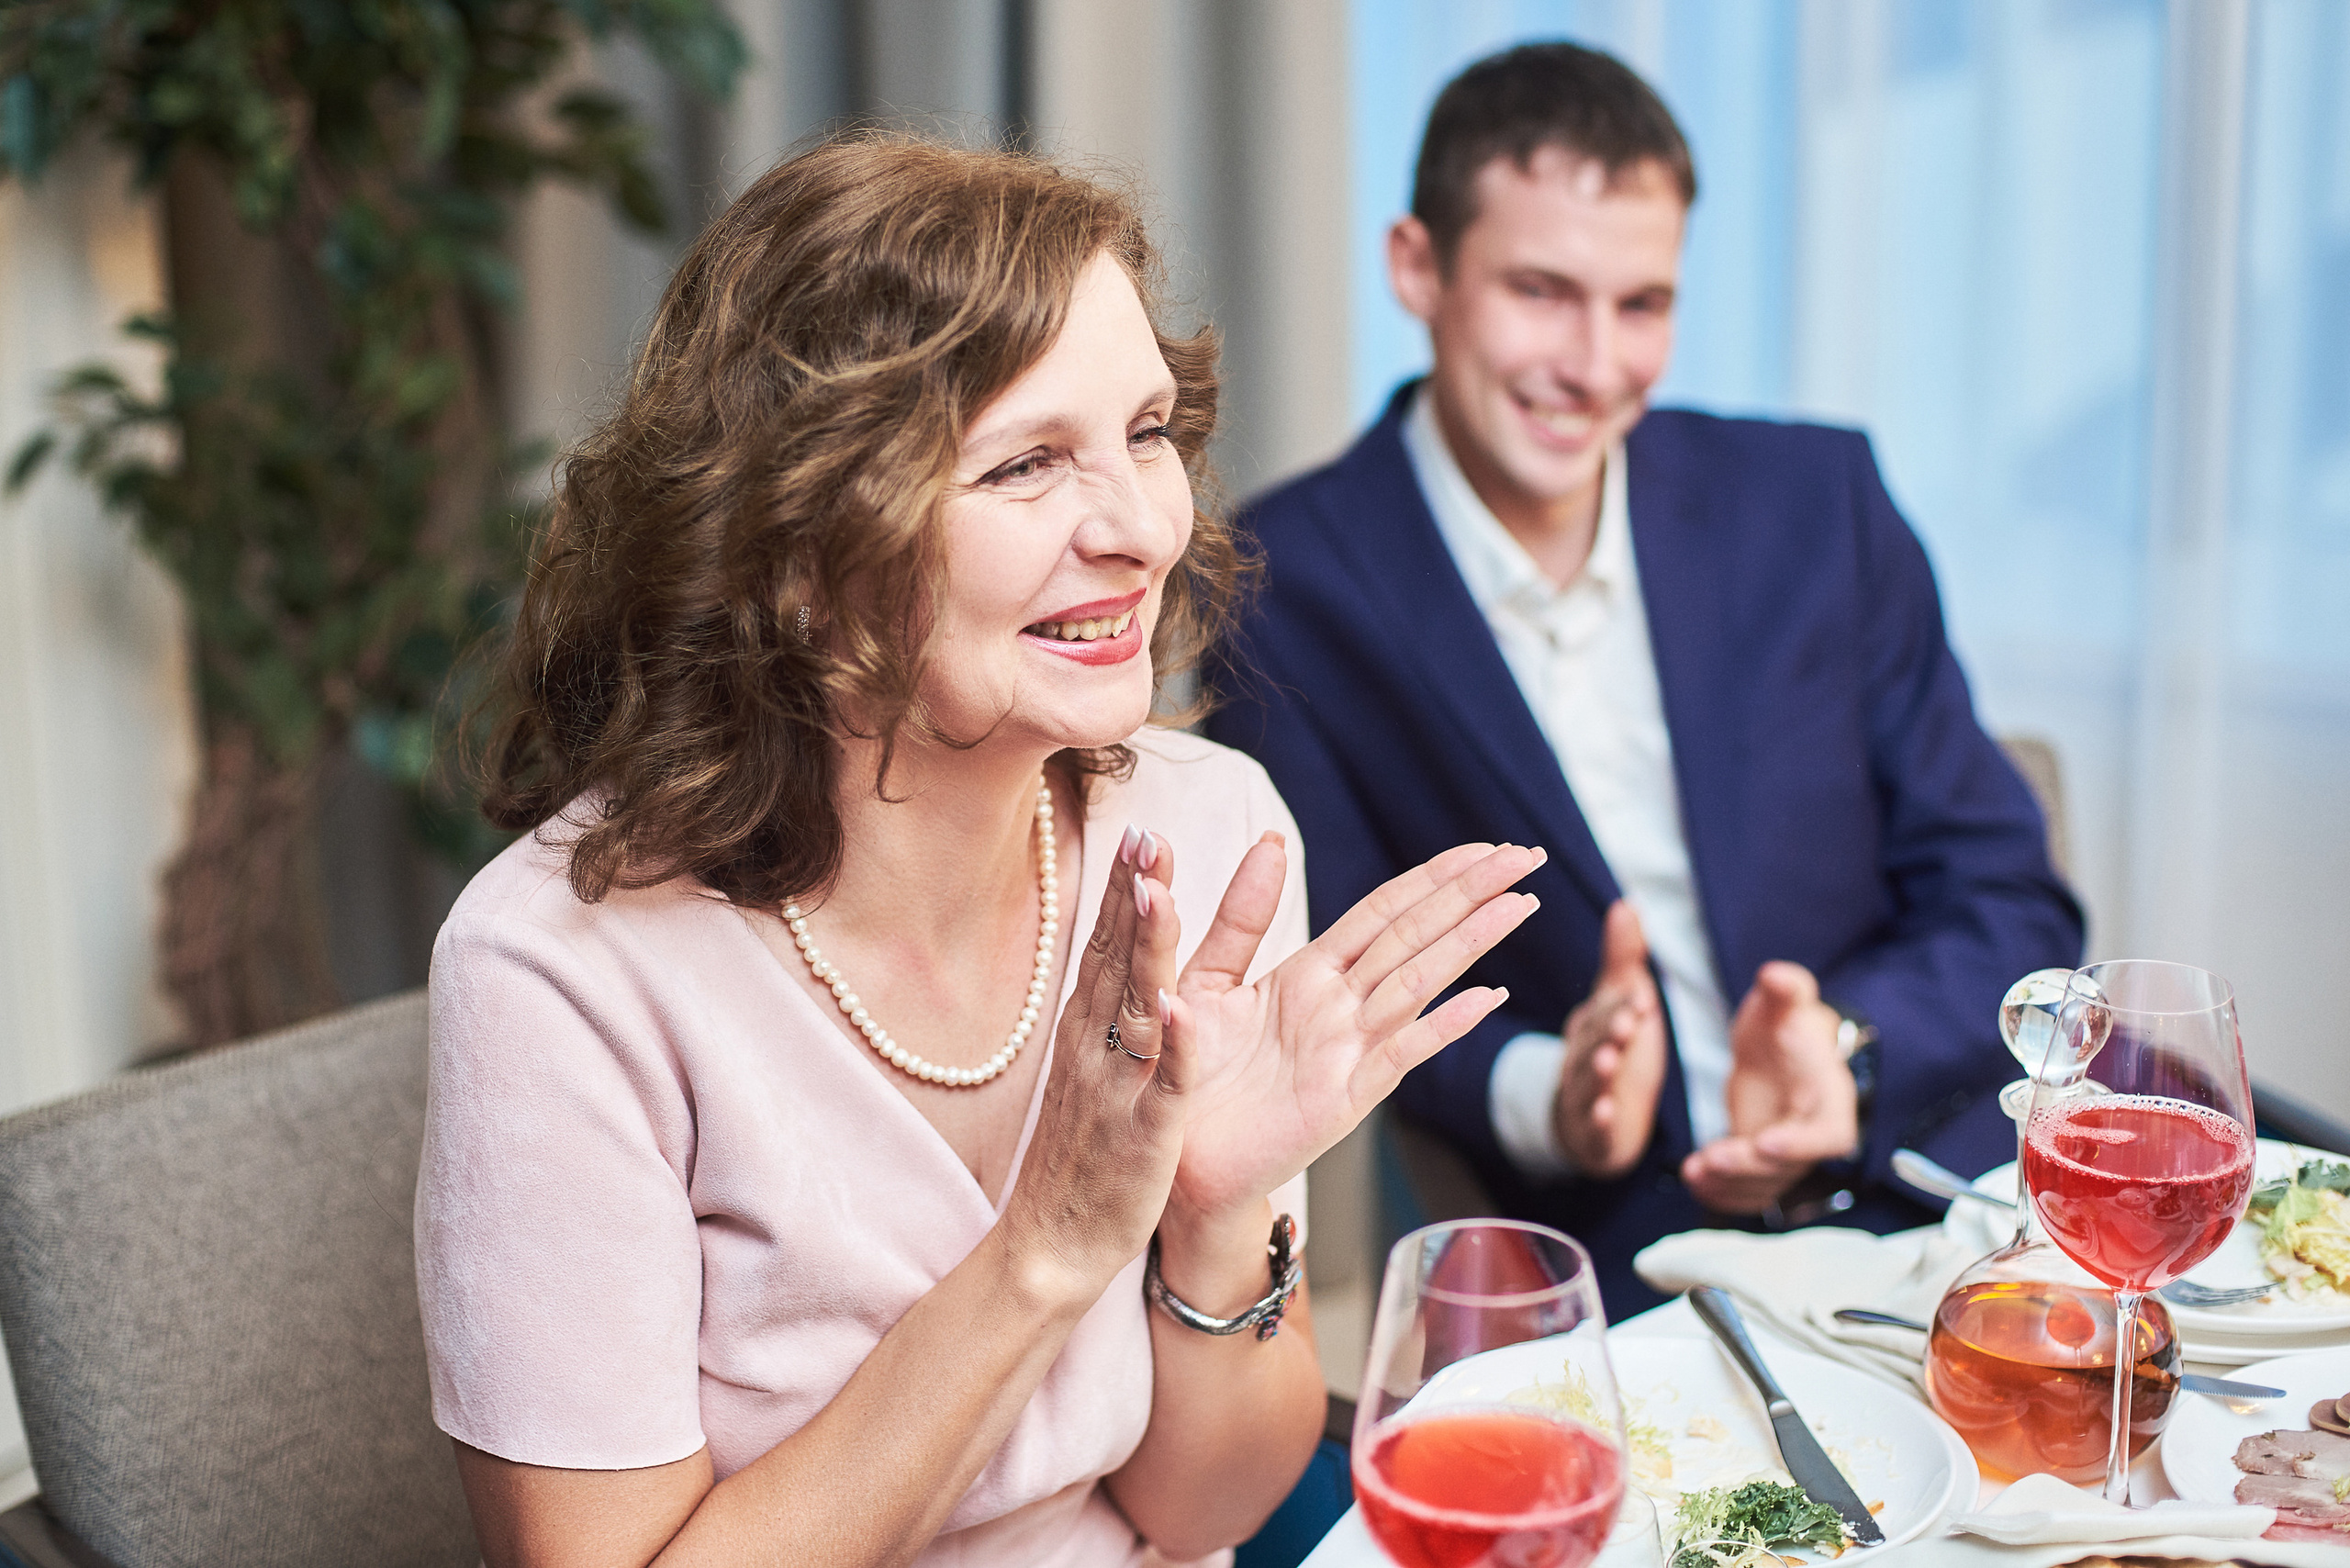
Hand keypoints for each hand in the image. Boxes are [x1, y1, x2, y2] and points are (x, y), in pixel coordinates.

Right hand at [995, 832, 1190, 1298]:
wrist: (1052, 1242)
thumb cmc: (1081, 1154)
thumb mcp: (1091, 1067)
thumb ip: (1109, 1010)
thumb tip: (1125, 952)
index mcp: (1088, 1030)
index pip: (1105, 945)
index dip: (1123, 889)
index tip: (1140, 831)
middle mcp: (1095, 1048)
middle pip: (1115, 959)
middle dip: (1132, 896)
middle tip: (1147, 835)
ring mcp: (1114, 1089)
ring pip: (1135, 1008)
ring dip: (1146, 950)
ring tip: (1158, 893)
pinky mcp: (1141, 1135)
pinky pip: (1159, 1085)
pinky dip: (1171, 1047)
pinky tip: (1180, 1009)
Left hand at [1145, 832, 1545, 1223]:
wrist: (1178, 1160)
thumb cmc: (1190, 1074)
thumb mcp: (1206, 981)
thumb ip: (1242, 915)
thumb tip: (1273, 840)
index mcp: (1311, 974)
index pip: (1386, 911)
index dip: (1435, 876)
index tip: (1486, 845)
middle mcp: (1340, 1007)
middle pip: (1415, 936)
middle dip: (1471, 894)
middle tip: (1527, 856)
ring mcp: (1348, 1051)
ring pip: (1418, 982)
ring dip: (1470, 941)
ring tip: (1520, 904)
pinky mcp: (1342, 1098)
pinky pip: (1399, 1054)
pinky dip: (1443, 1025)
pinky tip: (1486, 996)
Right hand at [1551, 900, 1667, 1177]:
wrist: (1587, 1120)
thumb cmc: (1611, 1050)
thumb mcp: (1619, 1004)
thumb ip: (1623, 958)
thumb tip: (1626, 903)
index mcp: (1589, 1026)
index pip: (1604, 1010)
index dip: (1621, 1004)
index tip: (1642, 996)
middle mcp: (1581, 1058)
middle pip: (1592, 1043)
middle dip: (1607, 1032)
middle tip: (1626, 1024)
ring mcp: (1584, 1096)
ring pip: (1588, 1083)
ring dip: (1598, 1072)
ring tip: (1609, 1062)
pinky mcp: (1594, 1132)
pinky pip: (1593, 1127)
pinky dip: (1599, 1121)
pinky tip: (1605, 1115)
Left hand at [1680, 961, 1858, 1213]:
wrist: (1777, 1047)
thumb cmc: (1784, 1024)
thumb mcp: (1783, 1003)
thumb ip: (1785, 990)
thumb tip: (1775, 974)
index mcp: (1828, 1097)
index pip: (1829, 1134)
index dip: (1801, 1144)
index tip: (1766, 1142)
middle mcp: (1812, 1134)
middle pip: (1790, 1168)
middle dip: (1750, 1169)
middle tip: (1711, 1160)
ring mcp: (1787, 1155)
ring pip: (1764, 1185)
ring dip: (1729, 1185)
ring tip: (1692, 1171)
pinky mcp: (1761, 1164)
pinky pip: (1745, 1190)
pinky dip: (1720, 1194)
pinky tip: (1694, 1181)